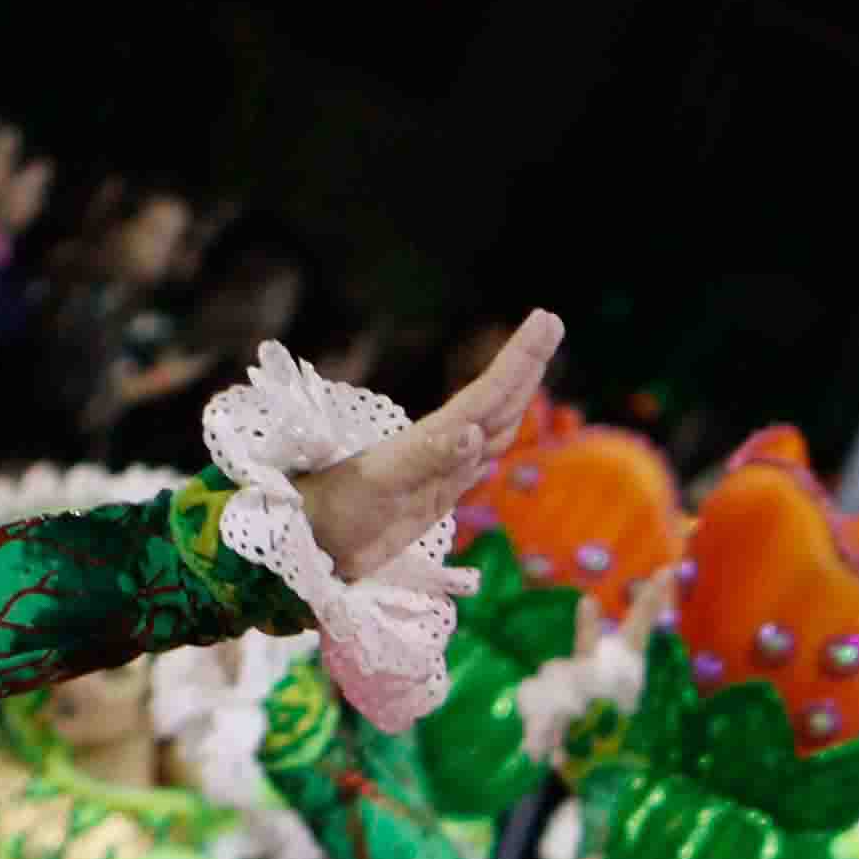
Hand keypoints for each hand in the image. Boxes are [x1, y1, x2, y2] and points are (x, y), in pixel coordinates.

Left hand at [288, 310, 557, 585]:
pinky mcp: (433, 494)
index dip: (520, 358)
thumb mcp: (382, 482)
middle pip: (496, 400)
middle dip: (525, 364)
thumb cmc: (337, 510)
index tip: (547, 318)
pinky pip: (478, 461)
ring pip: (492, 425)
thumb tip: (474, 430)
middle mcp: (442, 445)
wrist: (309, 540)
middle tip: (550, 323)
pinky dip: (497, 443)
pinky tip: (498, 436)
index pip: (489, 391)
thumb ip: (430, 456)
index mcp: (434, 437)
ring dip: (516, 396)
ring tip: (535, 367)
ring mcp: (439, 468)